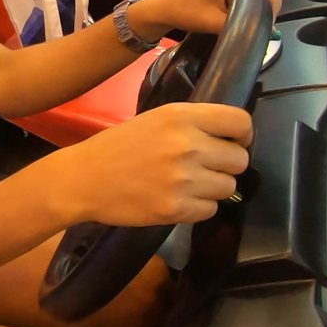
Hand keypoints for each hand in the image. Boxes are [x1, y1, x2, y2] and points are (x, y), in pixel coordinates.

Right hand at [50, 103, 252, 225]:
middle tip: (205, 168)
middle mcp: (187, 145)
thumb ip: (190, 124)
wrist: (84, 179)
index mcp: (181, 117)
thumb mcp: (154, 119)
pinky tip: (177, 199)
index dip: (242, 135)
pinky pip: (210, 210)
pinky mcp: (176, 208)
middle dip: (226, 165)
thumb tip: (228, 138)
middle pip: (240, 159)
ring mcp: (183, 179)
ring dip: (213, 188)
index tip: (233, 143)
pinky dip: (198, 207)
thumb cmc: (117, 147)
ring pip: (228, 187)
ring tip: (187, 185)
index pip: (240, 122)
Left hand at [129, 0, 282, 37]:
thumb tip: (266, 31)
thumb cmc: (186, 12)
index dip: (275, 0)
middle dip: (271, 1)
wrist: (168, 6)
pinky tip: (250, 10)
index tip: (270, 20)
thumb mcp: (214, 22)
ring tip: (258, 18)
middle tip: (265, 22)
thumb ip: (241, 25)